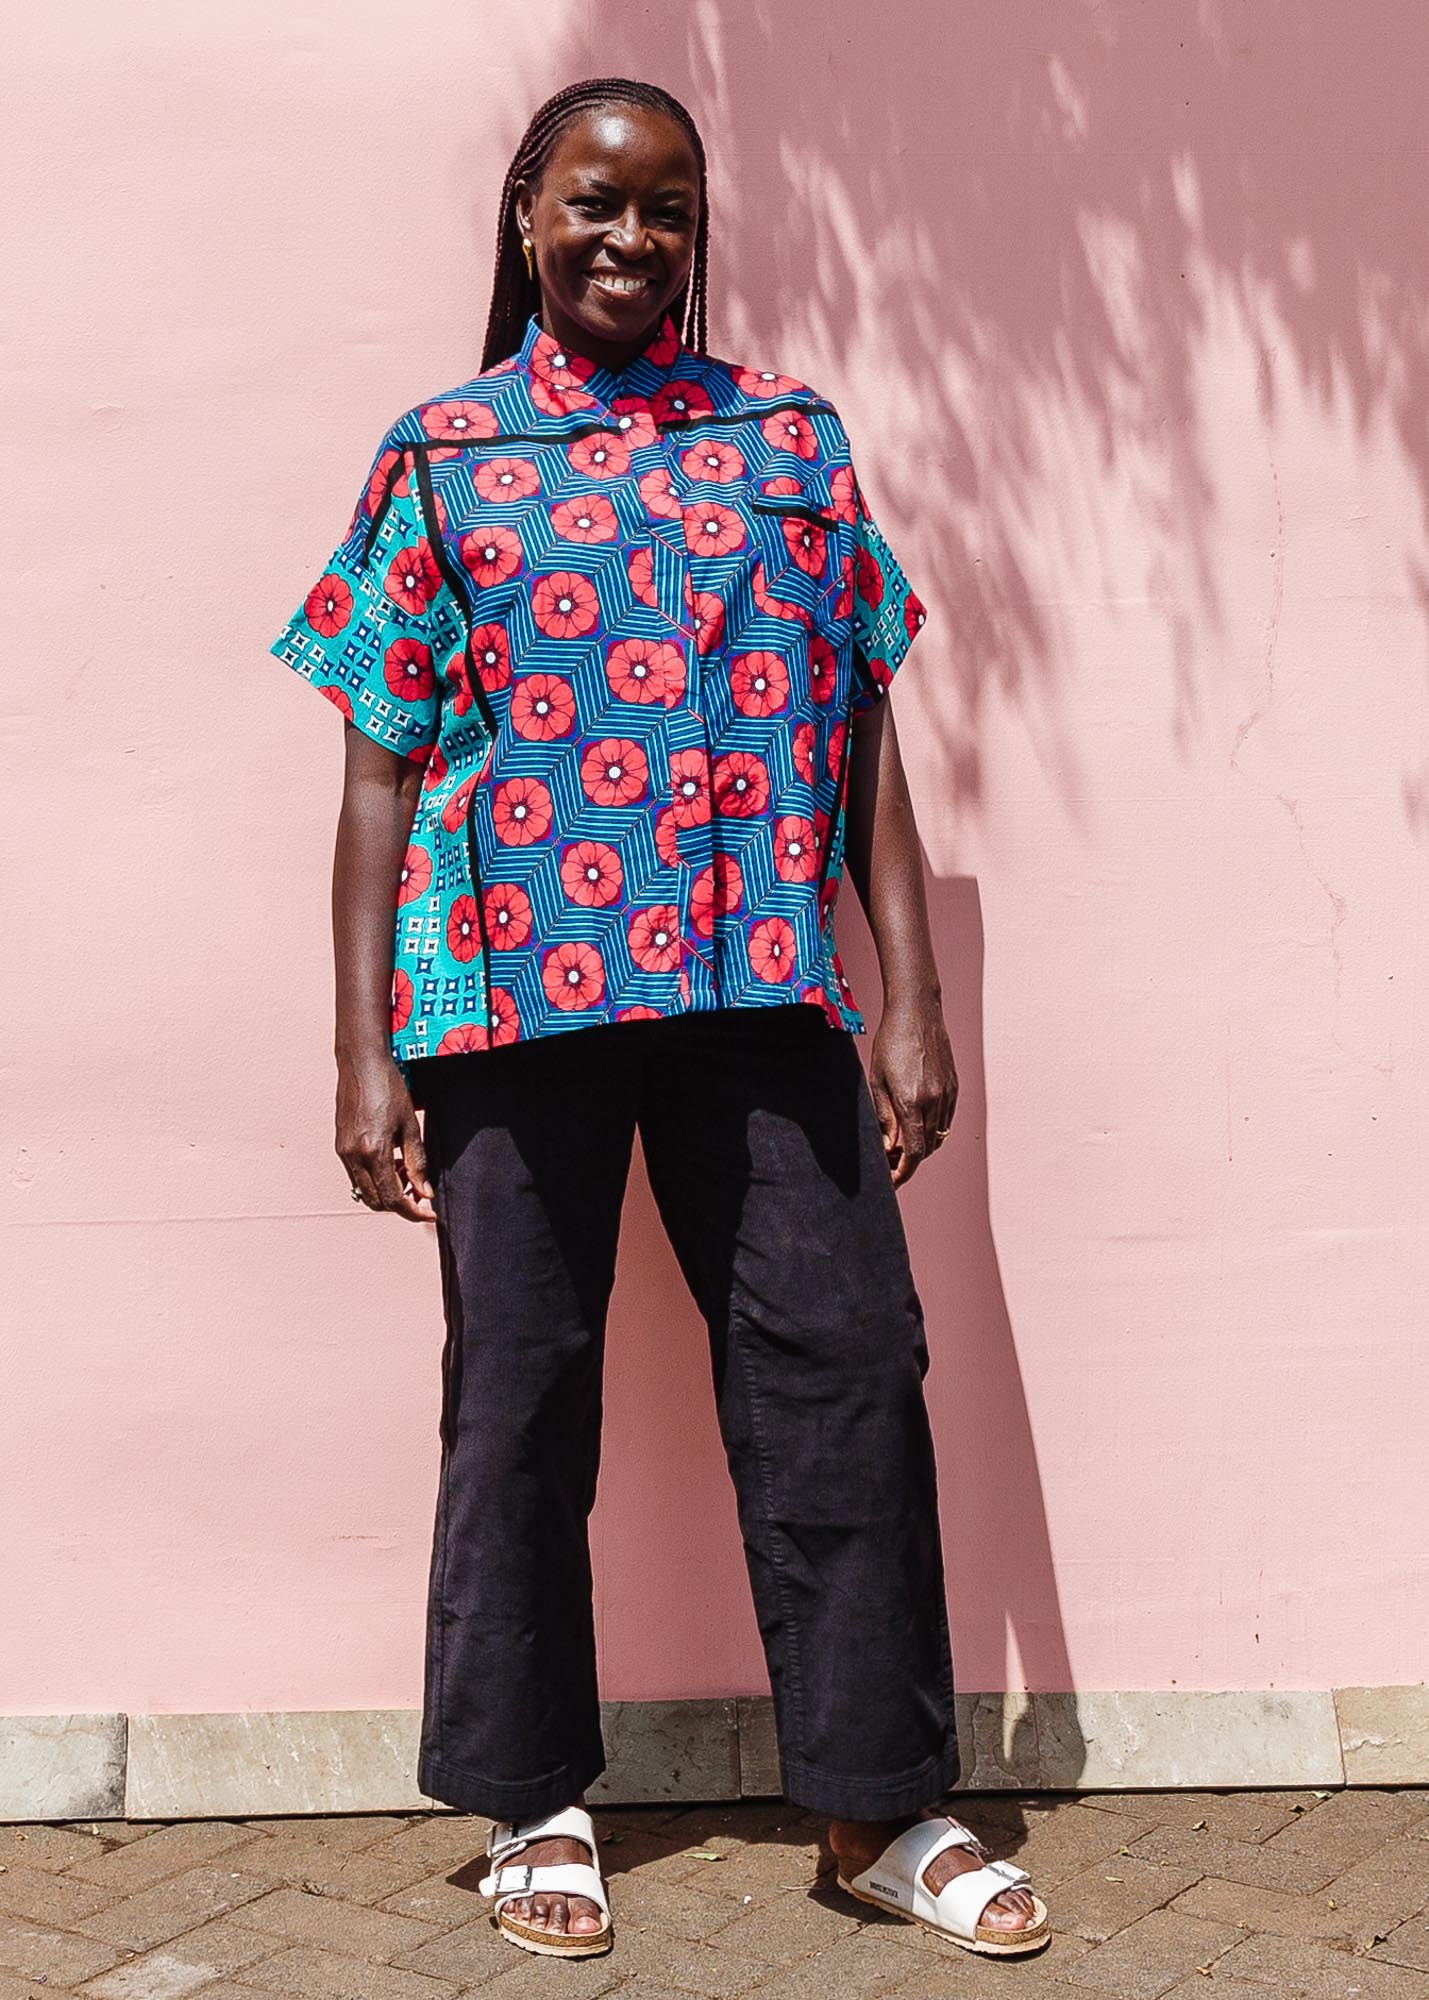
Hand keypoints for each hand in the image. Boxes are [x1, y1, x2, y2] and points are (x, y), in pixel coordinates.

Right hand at [336, 1053, 435, 1221]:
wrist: (361, 1062)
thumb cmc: (388, 1087)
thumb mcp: (410, 1125)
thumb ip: (417, 1162)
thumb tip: (425, 1192)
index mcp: (373, 1152)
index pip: (393, 1199)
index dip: (413, 1211)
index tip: (429, 1213)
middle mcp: (353, 1156)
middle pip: (376, 1201)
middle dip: (400, 1204)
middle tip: (420, 1193)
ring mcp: (343, 1152)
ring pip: (365, 1190)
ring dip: (386, 1191)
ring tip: (406, 1173)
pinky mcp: (340, 1145)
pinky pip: (356, 1175)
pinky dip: (374, 1178)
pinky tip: (390, 1162)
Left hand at [869, 999, 957, 1188]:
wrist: (917, 1012)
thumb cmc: (891, 1042)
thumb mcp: (878, 1081)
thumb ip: (885, 1117)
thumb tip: (889, 1147)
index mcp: (912, 1102)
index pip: (913, 1152)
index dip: (903, 1171)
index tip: (892, 1181)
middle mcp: (935, 1101)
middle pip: (927, 1148)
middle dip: (910, 1162)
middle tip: (890, 1164)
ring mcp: (948, 1094)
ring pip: (938, 1136)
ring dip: (921, 1147)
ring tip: (901, 1147)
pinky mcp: (955, 1086)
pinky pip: (946, 1120)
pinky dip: (933, 1132)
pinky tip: (917, 1128)